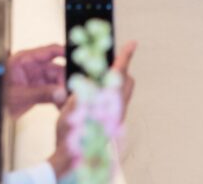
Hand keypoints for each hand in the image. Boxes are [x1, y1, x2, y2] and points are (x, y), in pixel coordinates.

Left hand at [5, 43, 65, 117]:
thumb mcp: (19, 96)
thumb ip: (41, 94)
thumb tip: (61, 92)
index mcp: (24, 59)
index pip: (48, 51)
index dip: (63, 52)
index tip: (76, 56)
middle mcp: (31, 67)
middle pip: (55, 68)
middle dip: (64, 79)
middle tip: (72, 90)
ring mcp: (35, 78)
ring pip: (55, 81)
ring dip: (62, 91)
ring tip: (66, 101)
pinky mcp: (36, 89)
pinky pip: (51, 90)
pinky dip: (57, 97)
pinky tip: (61, 105)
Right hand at [47, 42, 136, 178]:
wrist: (74, 158)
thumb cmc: (70, 130)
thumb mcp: (72, 102)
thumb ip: (85, 87)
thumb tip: (92, 77)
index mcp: (108, 96)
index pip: (119, 70)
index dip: (125, 54)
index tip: (132, 43)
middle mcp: (118, 105)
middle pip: (126, 80)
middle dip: (120, 69)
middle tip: (106, 65)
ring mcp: (118, 116)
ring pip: (124, 91)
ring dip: (115, 83)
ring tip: (99, 82)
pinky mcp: (115, 123)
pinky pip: (119, 102)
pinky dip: (112, 95)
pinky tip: (97, 98)